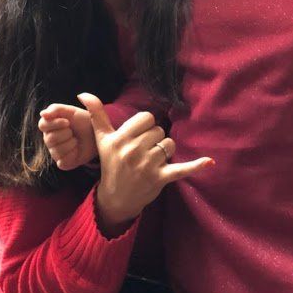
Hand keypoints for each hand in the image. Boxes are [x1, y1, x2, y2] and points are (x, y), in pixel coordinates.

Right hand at [39, 104, 96, 169]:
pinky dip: (73, 154)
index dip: (54, 124)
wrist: (98, 134)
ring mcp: (55, 152)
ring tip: (77, 139)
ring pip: (56, 150)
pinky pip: (62, 161)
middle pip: (49, 139)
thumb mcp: (72, 111)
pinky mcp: (63, 163)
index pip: (42, 125)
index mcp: (50, 126)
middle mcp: (50, 140)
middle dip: (66, 133)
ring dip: (71, 143)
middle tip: (73, 131)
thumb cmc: (84, 121)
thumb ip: (56, 109)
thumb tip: (42, 114)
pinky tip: (77, 149)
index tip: (67, 122)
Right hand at [77, 93, 213, 236]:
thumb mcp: (102, 140)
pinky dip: (196, 166)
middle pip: (158, 130)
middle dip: (153, 140)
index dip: (144, 127)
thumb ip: (96, 115)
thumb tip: (83, 93)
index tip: (136, 138)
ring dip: (165, 151)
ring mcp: (147, 165)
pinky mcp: (161, 178)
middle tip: (141, 153)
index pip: (146, 118)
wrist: (115, 199)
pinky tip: (209, 162)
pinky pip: (182, 169)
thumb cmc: (110, 164)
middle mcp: (133, 151)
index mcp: (119, 139)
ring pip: (169, 144)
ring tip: (151, 162)